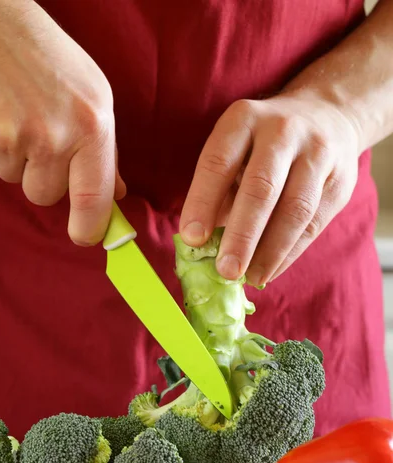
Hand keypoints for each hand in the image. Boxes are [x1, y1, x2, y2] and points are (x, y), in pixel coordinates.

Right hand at [0, 0, 124, 244]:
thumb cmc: (49, 60)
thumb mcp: (93, 97)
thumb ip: (105, 150)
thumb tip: (116, 195)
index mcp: (90, 126)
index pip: (93, 198)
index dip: (89, 226)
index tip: (85, 236)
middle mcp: (52, 136)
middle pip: (45, 195)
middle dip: (42, 176)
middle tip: (38, 136)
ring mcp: (9, 138)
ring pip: (14, 180)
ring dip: (14, 159)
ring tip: (15, 115)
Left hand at [179, 92, 359, 284]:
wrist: (328, 114)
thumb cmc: (264, 145)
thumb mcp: (237, 149)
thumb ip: (221, 191)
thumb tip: (203, 245)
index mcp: (244, 119)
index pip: (219, 162)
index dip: (203, 201)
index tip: (192, 238)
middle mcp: (282, 131)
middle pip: (261, 188)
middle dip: (242, 235)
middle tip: (226, 270)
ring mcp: (317, 154)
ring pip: (295, 209)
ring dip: (270, 251)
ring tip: (251, 277)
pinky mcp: (340, 180)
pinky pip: (314, 224)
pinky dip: (289, 253)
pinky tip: (270, 270)